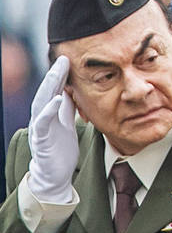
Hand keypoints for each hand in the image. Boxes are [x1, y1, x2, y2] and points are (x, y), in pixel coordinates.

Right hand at [27, 56, 78, 203]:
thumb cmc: (60, 148)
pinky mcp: (41, 139)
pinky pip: (42, 122)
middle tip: (62, 58)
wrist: (54, 173)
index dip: (60, 74)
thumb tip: (71, 90)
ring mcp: (39, 127)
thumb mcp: (66, 123)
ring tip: (57, 72)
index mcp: (49, 112)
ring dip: (49, 86)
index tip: (69, 58)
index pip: (54, 89)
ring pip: (41, 102)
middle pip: (46, 91)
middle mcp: (41, 117)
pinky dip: (48, 110)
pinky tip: (55, 99)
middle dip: (54, 74)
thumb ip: (67, 108)